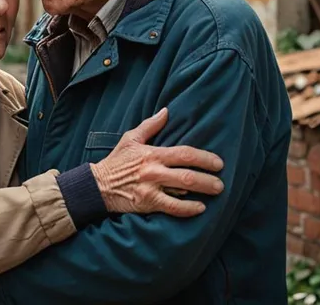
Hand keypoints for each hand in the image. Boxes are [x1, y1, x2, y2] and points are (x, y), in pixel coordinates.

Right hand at [90, 108, 224, 216]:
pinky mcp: (147, 203)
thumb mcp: (130, 139)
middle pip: (188, 174)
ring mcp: (151, 188)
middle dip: (209, 178)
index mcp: (152, 153)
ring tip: (216, 192)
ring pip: (183, 190)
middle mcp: (153, 170)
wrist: (98, 186)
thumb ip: (150, 126)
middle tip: (221, 182)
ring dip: (203, 192)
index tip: (218, 163)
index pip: (185, 153)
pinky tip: (199, 208)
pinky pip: (172, 208)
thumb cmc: (116, 161)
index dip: (205, 158)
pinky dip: (188, 209)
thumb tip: (166, 111)